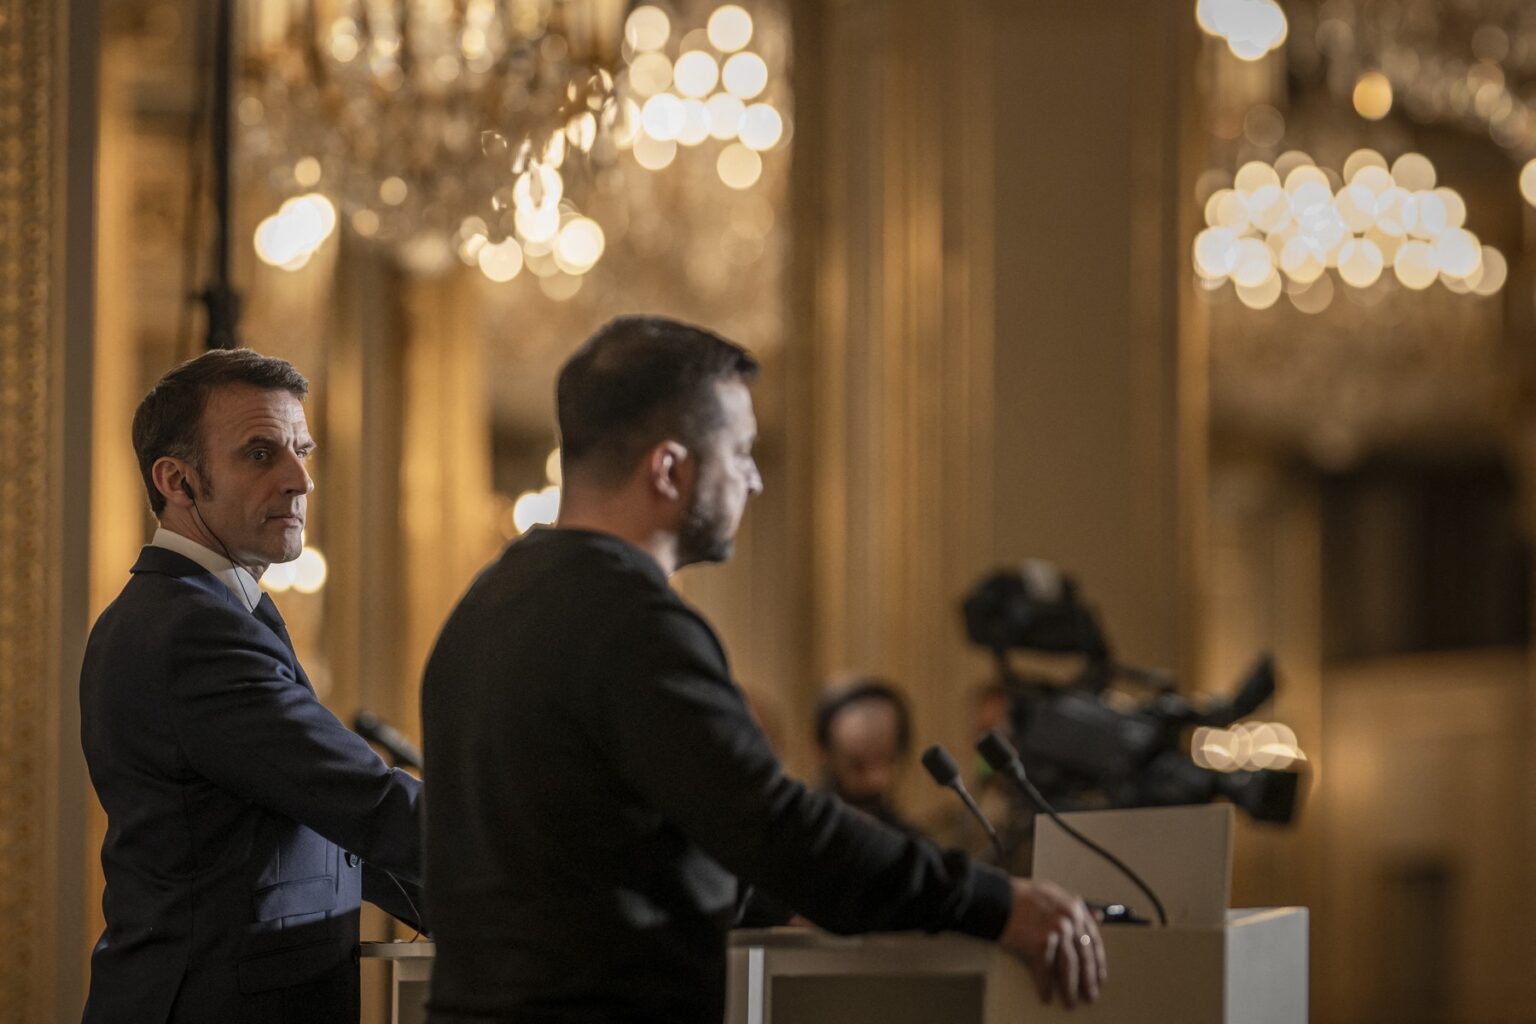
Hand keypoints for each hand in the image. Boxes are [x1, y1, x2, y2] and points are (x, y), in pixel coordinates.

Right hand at [997, 878, 1104, 1007]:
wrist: (997, 897)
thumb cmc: (1021, 895)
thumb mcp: (1054, 894)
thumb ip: (1075, 907)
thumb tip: (1098, 917)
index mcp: (1075, 907)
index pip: (1093, 939)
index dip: (1097, 961)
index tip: (1099, 977)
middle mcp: (1069, 920)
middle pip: (1083, 956)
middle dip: (1088, 979)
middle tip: (1091, 995)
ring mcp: (1056, 932)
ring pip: (1068, 967)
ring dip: (1070, 987)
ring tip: (1071, 1001)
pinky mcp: (1040, 944)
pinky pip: (1045, 971)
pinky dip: (1045, 986)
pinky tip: (1047, 996)